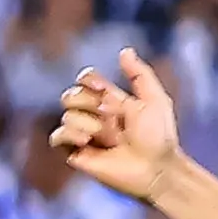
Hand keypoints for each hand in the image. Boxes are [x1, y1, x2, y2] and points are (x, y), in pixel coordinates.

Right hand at [50, 47, 182, 201]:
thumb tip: (124, 51)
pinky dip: (69, 134)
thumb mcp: (155, 99)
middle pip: (71, 95)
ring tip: (109, 137)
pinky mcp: (78, 154)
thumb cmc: (160, 136)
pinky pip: (57, 137)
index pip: (86, 80)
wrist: (156, 168)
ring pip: (67, 115)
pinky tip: (86, 140)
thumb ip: (139, 74)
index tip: (102, 89)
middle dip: (89, 102)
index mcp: (110, 101)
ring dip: (88, 122)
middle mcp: (95, 116)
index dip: (89, 80)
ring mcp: (86, 135)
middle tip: (111, 116)